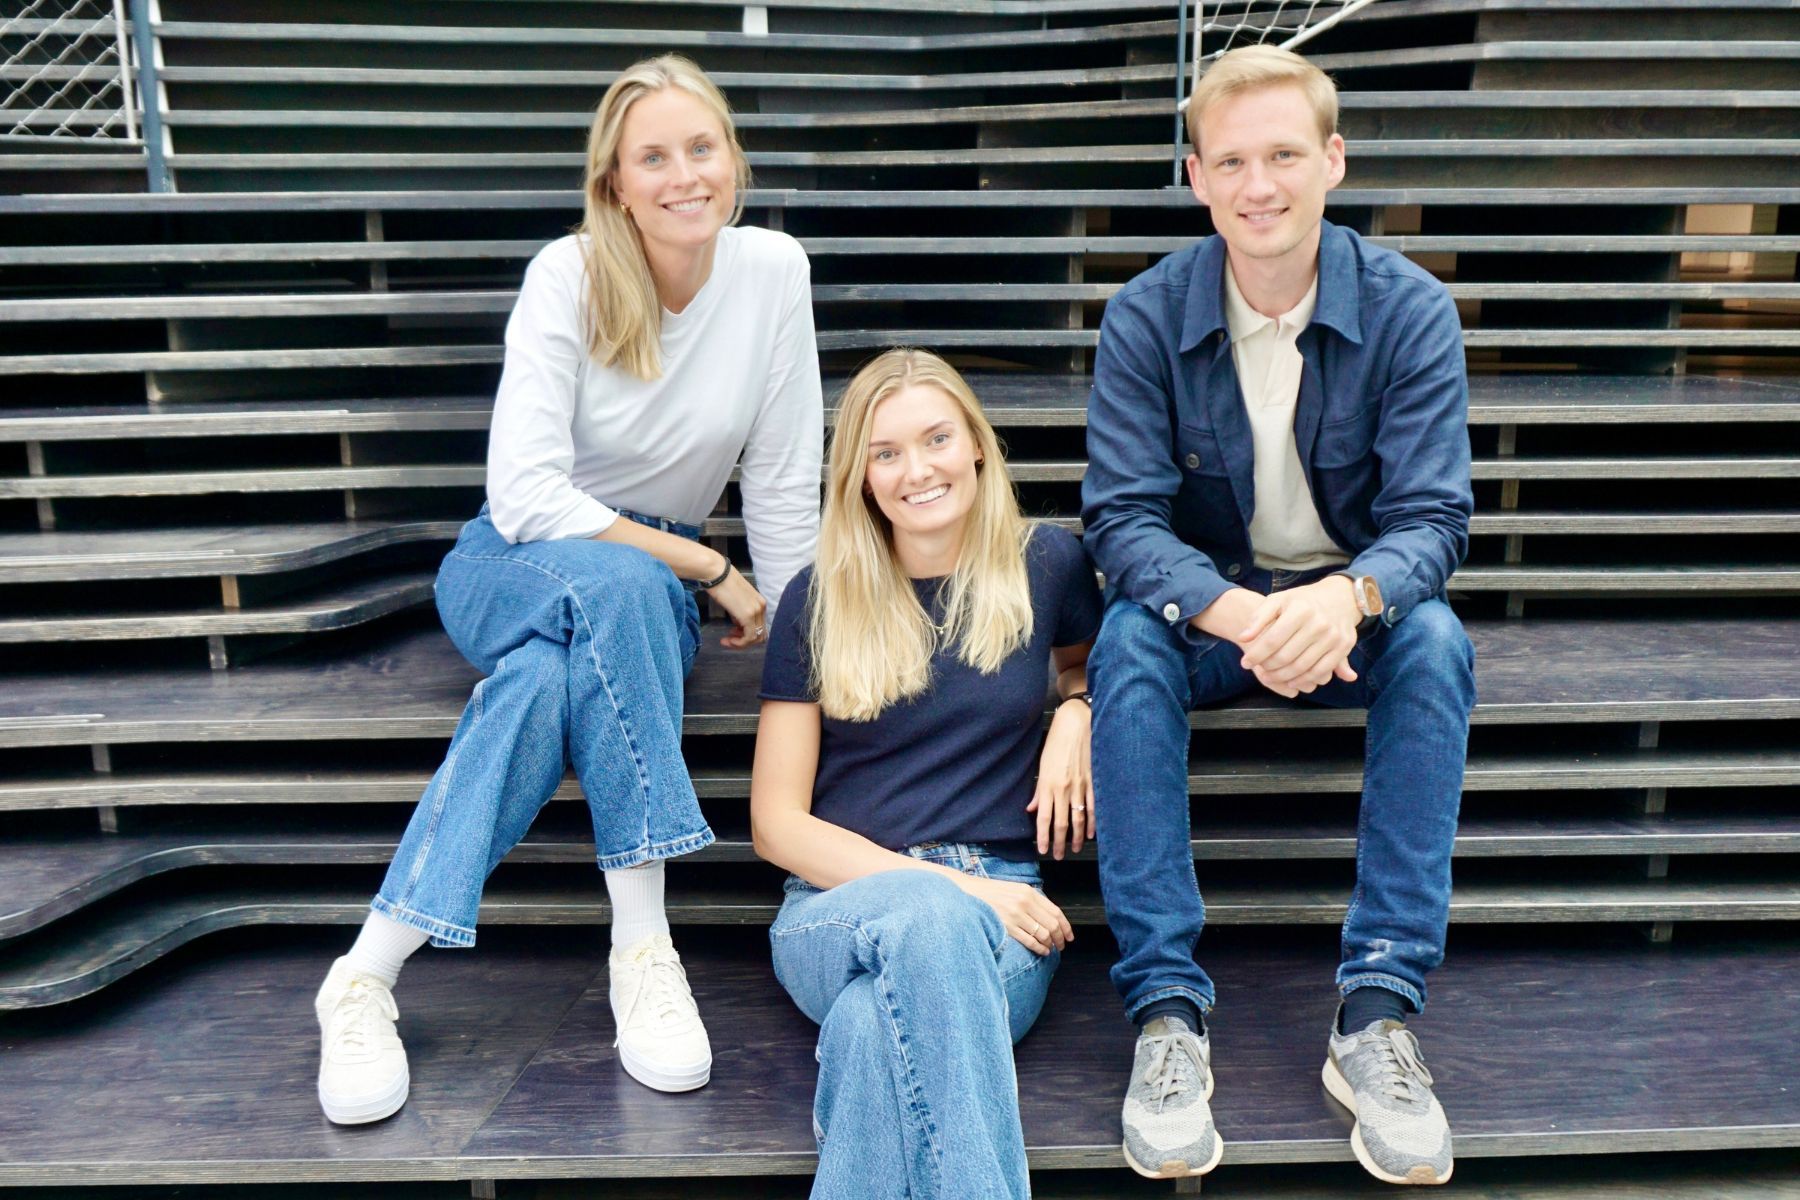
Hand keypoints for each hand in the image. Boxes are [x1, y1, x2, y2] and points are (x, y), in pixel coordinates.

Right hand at [707, 563, 768, 649]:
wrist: (716, 573)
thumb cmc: (722, 583)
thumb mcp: (736, 600)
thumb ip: (741, 612)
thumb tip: (738, 624)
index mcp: (760, 602)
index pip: (760, 626)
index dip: (747, 634)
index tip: (733, 633)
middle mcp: (761, 607)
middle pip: (760, 634)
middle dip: (745, 641)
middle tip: (730, 639)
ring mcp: (756, 611)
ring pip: (755, 638)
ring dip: (741, 643)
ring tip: (727, 641)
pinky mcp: (748, 616)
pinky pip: (749, 637)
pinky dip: (739, 643)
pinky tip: (728, 640)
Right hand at [953, 874, 1072, 955]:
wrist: (969, 893)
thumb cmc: (992, 893)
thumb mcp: (1015, 890)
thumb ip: (1032, 900)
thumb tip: (1050, 918)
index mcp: (1029, 892)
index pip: (1055, 911)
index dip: (1066, 926)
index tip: (1069, 936)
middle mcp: (1024, 902)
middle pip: (1052, 925)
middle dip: (1060, 938)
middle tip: (1062, 946)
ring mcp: (1015, 915)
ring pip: (1043, 934)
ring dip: (1050, 944)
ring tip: (1051, 949)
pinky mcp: (1007, 926)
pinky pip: (1029, 941)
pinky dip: (1039, 948)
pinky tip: (1042, 951)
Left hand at [1028, 699, 1092, 858]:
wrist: (1076, 724)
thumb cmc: (1057, 742)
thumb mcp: (1042, 764)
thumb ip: (1038, 790)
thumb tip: (1032, 809)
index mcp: (1048, 785)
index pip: (1044, 818)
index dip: (1043, 836)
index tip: (1042, 850)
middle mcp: (1064, 788)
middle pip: (1061, 823)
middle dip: (1059, 842)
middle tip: (1057, 855)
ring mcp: (1080, 786)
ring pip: (1078, 818)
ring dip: (1076, 837)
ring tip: (1074, 849)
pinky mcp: (1093, 781)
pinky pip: (1094, 807)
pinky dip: (1093, 822)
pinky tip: (1091, 833)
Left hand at [1236, 575, 1359, 697]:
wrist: (1339, 598)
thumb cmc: (1302, 601)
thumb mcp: (1278, 600)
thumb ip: (1258, 617)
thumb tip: (1243, 637)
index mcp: (1300, 610)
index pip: (1272, 640)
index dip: (1256, 655)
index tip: (1244, 662)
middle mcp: (1318, 623)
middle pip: (1286, 656)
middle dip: (1268, 667)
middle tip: (1259, 670)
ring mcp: (1333, 637)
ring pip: (1302, 667)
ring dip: (1282, 677)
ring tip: (1270, 676)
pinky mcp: (1343, 647)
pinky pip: (1321, 671)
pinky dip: (1304, 680)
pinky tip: (1291, 680)